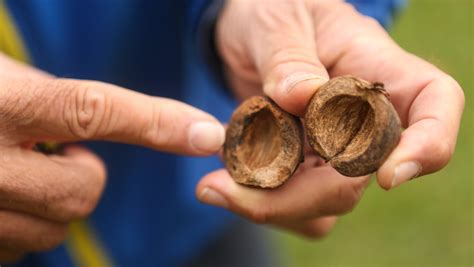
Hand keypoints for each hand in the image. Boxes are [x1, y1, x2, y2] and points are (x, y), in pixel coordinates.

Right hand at [0, 54, 224, 261]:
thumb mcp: (10, 82)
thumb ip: (63, 99)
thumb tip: (134, 120)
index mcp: (3, 106)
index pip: (92, 112)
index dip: (155, 123)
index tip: (207, 133)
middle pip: (81, 191)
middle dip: (85, 174)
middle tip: (58, 151)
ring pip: (54, 228)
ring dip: (54, 202)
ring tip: (22, 171)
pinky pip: (21, 248)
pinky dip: (26, 223)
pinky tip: (4, 196)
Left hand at [196, 0, 463, 236]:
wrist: (248, 33)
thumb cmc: (274, 10)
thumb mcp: (276, 18)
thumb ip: (288, 55)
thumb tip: (304, 97)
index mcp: (374, 68)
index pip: (433, 105)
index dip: (426, 147)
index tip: (388, 177)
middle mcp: (361, 118)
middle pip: (359, 178)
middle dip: (298, 197)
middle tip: (221, 188)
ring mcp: (333, 148)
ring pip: (325, 203)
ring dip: (271, 205)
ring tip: (215, 184)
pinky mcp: (304, 166)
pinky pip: (295, 205)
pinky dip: (261, 203)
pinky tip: (225, 180)